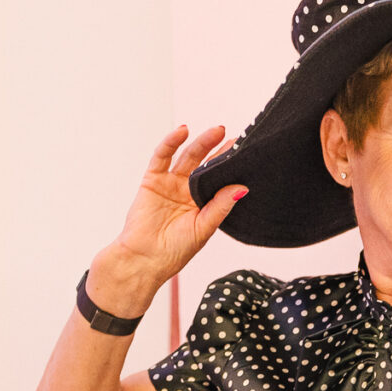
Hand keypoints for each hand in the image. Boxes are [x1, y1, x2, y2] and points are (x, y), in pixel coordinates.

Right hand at [88, 125, 245, 322]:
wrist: (144, 260)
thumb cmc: (174, 251)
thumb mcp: (203, 228)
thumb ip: (220, 206)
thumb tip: (242, 188)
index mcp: (202, 203)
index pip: (219, 179)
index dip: (231, 166)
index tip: (247, 152)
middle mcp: (187, 191)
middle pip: (206, 164)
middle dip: (220, 149)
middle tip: (236, 137)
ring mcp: (170, 183)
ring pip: (188, 156)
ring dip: (201, 142)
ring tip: (217, 130)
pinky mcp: (152, 179)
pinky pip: (162, 156)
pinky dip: (171, 142)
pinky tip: (182, 131)